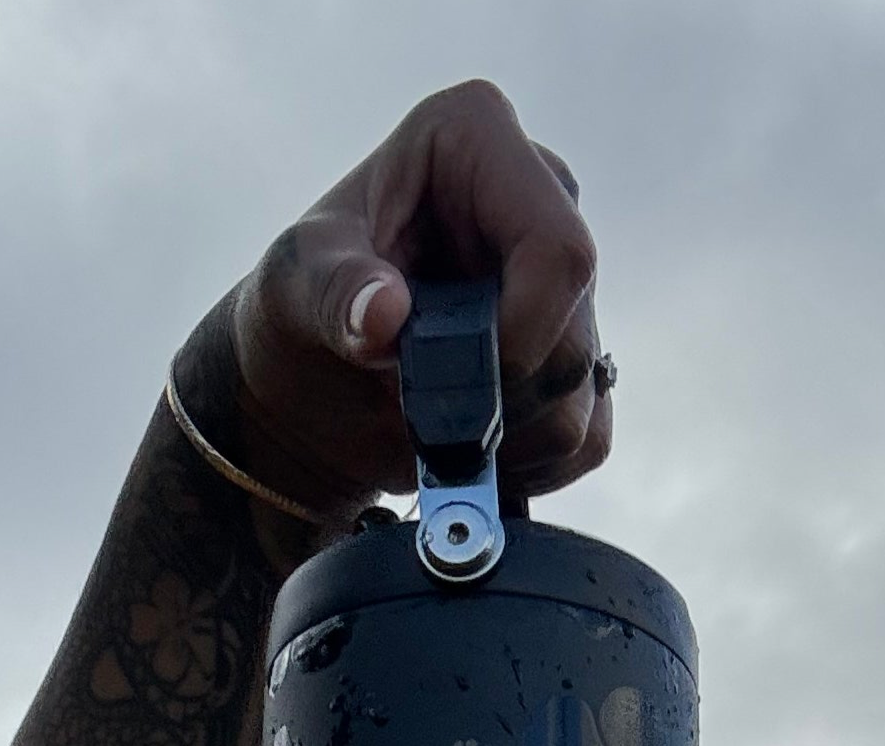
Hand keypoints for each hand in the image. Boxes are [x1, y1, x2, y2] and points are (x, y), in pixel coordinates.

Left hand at [223, 81, 608, 516]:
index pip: (559, 250)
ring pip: (579, 394)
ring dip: (501, 439)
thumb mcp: (295, 284)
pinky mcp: (576, 358)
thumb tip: (383, 318)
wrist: (310, 376)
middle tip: (417, 410)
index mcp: (477, 139)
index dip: (521, 332)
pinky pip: (588, 437)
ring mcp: (566, 286)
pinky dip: (526, 468)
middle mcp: (541, 199)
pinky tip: (468, 452)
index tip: (448, 375)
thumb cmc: (301, 302)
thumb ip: (334, 292)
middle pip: (572, 334)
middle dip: (494, 397)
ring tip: (430, 428)